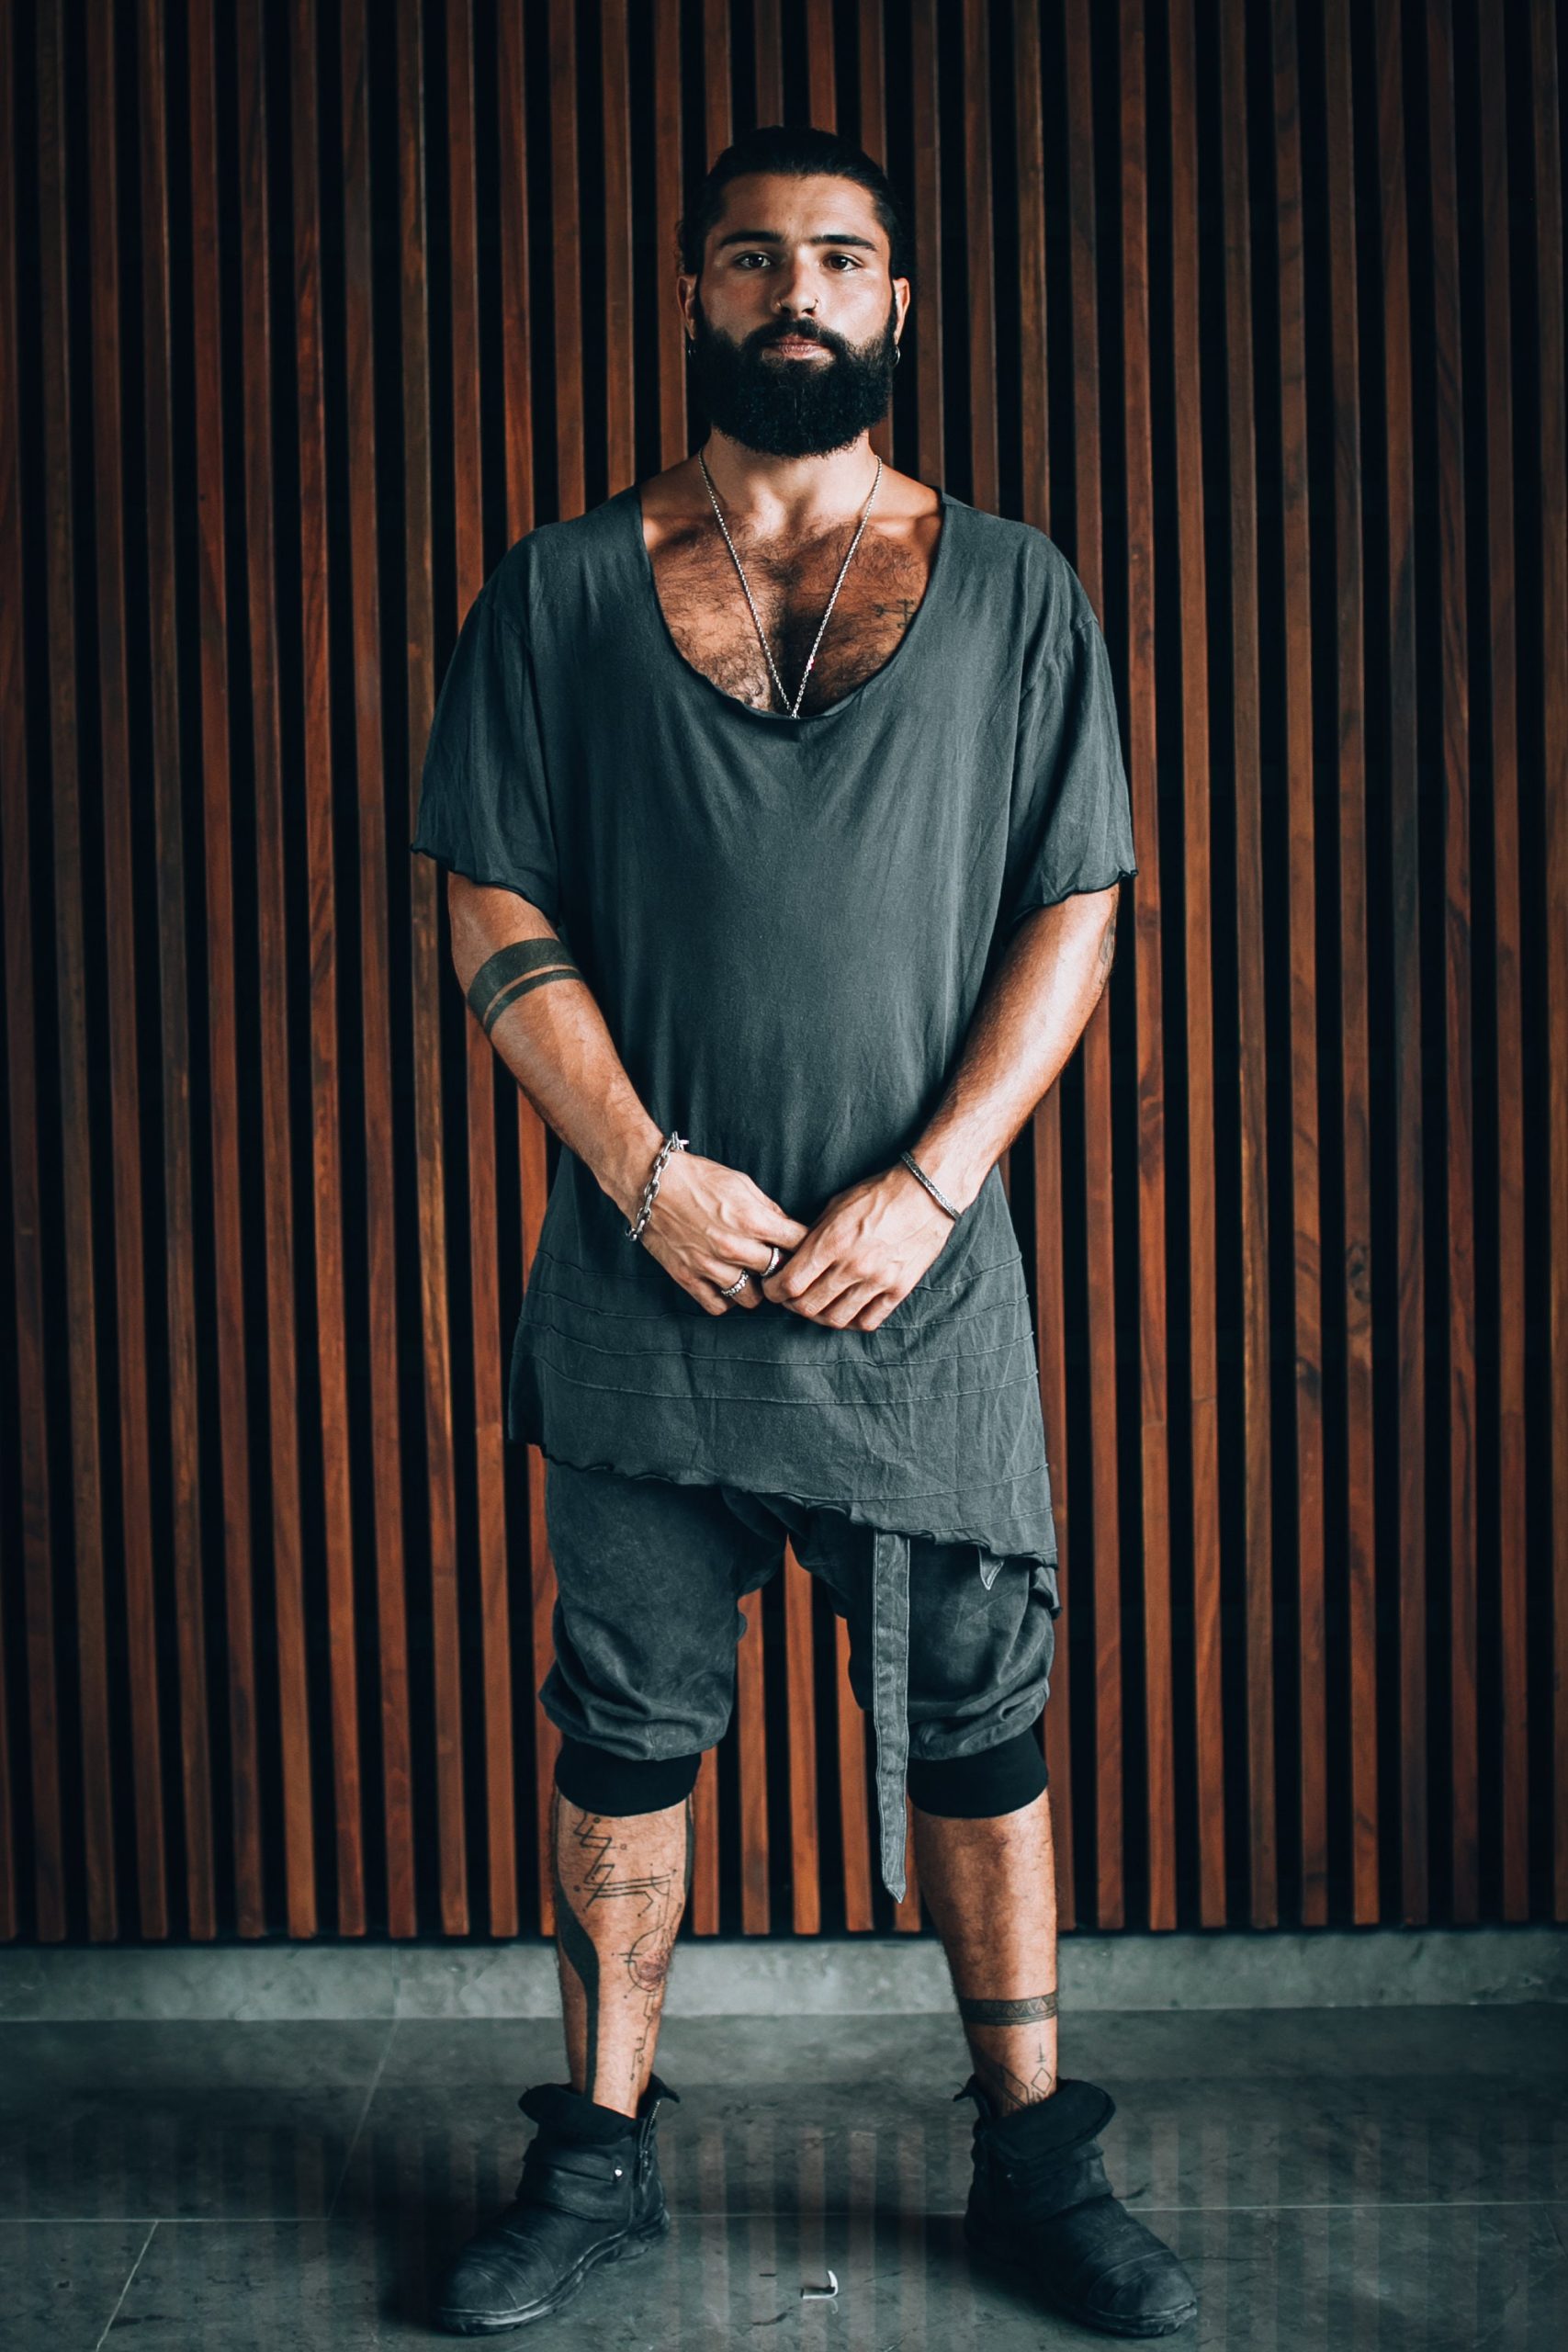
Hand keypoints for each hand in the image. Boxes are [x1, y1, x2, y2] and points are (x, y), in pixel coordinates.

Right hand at [637, 1149, 810, 1317]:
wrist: (650, 1184)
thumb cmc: (697, 1177)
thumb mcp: (741, 1183)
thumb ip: (768, 1209)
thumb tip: (788, 1229)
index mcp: (752, 1219)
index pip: (798, 1244)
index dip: (804, 1245)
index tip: (800, 1245)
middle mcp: (734, 1247)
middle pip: (778, 1273)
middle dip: (782, 1268)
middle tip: (779, 1264)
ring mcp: (710, 1265)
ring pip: (752, 1298)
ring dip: (756, 1288)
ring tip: (753, 1276)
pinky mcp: (688, 1277)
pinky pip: (718, 1305)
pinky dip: (727, 1299)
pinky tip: (728, 1285)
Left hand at [758, 1162, 960, 1331]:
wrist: (926, 1193)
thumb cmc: (878, 1194)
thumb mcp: (836, 1206)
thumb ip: (814, 1237)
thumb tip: (794, 1259)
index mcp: (832, 1242)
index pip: (790, 1284)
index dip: (774, 1291)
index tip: (774, 1288)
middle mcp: (853, 1265)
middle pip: (808, 1307)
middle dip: (793, 1305)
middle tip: (792, 1298)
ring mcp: (878, 1281)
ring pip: (836, 1319)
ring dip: (820, 1316)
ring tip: (819, 1305)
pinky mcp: (899, 1289)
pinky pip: (868, 1321)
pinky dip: (852, 1321)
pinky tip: (848, 1309)